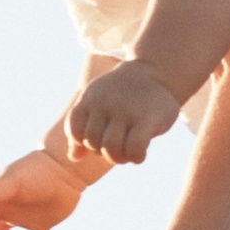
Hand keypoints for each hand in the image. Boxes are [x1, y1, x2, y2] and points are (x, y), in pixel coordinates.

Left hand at [65, 58, 184, 168]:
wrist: (156, 71)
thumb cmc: (123, 94)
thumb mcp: (97, 103)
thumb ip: (83, 128)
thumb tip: (73, 158)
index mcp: (89, 98)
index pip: (74, 131)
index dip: (84, 142)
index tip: (100, 136)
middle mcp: (105, 103)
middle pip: (93, 143)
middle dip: (104, 152)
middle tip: (118, 145)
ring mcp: (126, 110)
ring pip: (111, 149)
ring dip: (119, 158)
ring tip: (128, 152)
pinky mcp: (147, 118)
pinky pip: (134, 149)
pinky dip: (136, 158)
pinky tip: (140, 154)